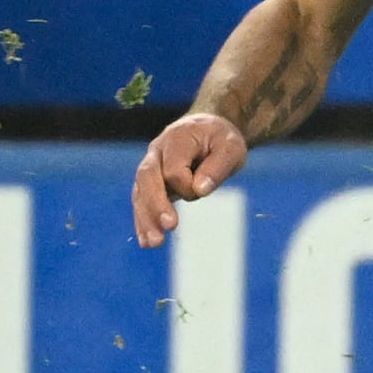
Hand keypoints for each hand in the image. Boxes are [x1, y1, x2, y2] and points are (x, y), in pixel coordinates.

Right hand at [132, 112, 249, 247]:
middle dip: (156, 204)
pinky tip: (147, 241)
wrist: (209, 129)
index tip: (204, 188)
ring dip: (145, 218)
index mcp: (177, 138)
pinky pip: (141, 201)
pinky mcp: (151, 182)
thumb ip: (218, 166)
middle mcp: (157, 151)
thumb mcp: (232, 147)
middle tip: (170, 226)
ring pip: (140, 192)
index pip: (173, 169)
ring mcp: (151, 166)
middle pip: (147, 178)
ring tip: (153, 243)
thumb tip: (199, 189)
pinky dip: (143, 220)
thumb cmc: (222, 139)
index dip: (188, 184)